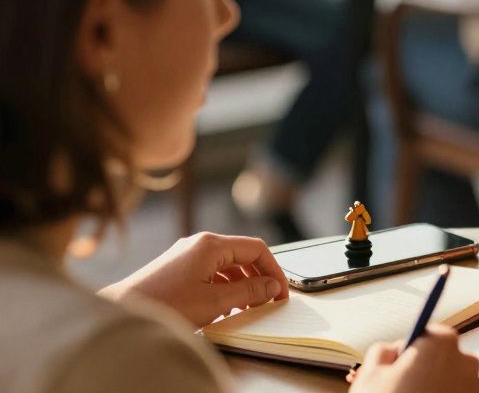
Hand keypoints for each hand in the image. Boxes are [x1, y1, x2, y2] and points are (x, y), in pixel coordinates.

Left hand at [100, 232, 288, 327]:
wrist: (120, 312)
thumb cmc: (164, 305)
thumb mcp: (216, 301)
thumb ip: (249, 291)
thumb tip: (272, 287)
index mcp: (211, 244)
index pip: (257, 249)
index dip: (274, 271)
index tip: (281, 293)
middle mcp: (199, 243)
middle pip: (243, 255)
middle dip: (259, 277)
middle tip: (268, 301)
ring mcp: (186, 254)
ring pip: (227, 264)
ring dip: (242, 284)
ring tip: (246, 307)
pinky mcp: (176, 268)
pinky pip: (211, 272)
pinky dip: (224, 286)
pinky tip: (223, 307)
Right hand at [347, 327, 478, 391]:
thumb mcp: (370, 375)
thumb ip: (383, 351)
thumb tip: (393, 348)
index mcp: (441, 344)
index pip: (429, 335)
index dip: (412, 351)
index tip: (402, 366)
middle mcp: (466, 362)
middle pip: (444, 359)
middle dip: (426, 372)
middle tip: (404, 391)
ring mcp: (477, 389)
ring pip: (454, 383)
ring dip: (439, 390)